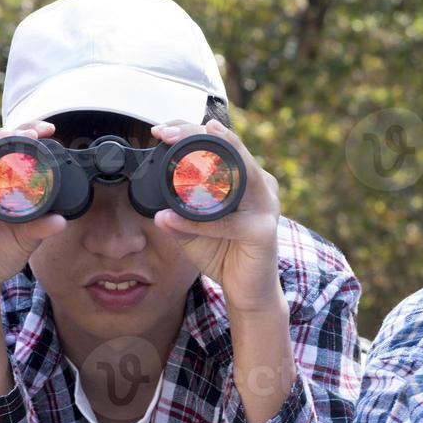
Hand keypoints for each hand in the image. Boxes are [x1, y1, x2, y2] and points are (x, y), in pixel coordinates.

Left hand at [149, 120, 283, 313]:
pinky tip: (173, 218)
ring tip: (179, 149)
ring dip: (206, 161)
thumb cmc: (225, 254)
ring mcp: (266, 206)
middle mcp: (261, 185)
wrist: (248, 292)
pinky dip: (197, 221)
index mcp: (246, 178)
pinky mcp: (263, 232)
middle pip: (230, 149)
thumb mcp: (194, 230)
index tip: (161, 129)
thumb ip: (178, 216)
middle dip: (196, 135)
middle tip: (166, 132)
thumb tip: (156, 211)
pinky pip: (227, 223)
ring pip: (238, 174)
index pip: (221, 143)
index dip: (191, 131)